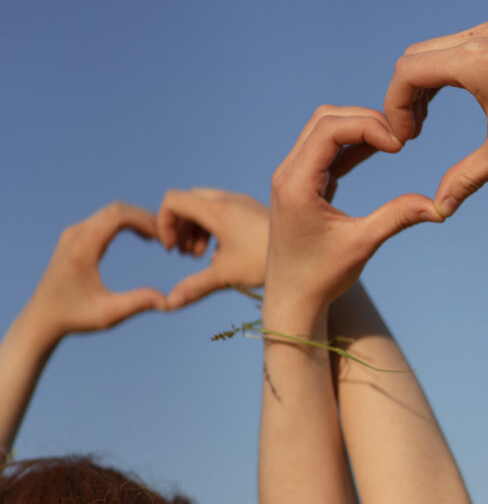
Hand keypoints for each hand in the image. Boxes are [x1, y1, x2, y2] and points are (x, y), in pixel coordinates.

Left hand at [27, 202, 166, 343]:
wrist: (41, 317)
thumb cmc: (74, 318)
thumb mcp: (108, 315)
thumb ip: (138, 304)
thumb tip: (169, 301)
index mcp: (82, 249)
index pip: (118, 216)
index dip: (145, 221)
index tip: (164, 237)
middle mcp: (75, 235)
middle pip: (116, 209)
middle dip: (144, 217)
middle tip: (167, 235)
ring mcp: (72, 233)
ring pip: (110, 211)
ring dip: (136, 218)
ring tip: (157, 236)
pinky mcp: (73, 236)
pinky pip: (103, 218)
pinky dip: (125, 222)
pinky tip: (140, 236)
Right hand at [157, 188, 268, 306]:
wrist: (308, 255)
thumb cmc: (266, 263)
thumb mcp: (226, 275)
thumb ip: (195, 286)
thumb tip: (168, 303)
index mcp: (218, 210)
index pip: (173, 200)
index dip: (163, 223)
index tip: (172, 250)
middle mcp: (229, 200)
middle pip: (187, 201)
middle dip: (180, 226)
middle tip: (187, 254)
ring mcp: (243, 203)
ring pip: (205, 204)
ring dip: (195, 228)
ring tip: (202, 255)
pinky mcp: (253, 210)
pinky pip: (222, 209)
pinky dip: (212, 227)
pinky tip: (224, 254)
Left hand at [265, 105, 442, 322]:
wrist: (292, 298)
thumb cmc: (321, 276)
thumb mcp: (362, 244)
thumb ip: (397, 218)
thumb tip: (440, 207)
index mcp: (296, 184)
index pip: (330, 129)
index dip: (369, 126)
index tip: (399, 145)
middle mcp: (288, 174)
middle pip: (325, 119)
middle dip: (365, 120)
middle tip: (400, 139)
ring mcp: (291, 177)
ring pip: (323, 129)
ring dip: (358, 128)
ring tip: (393, 143)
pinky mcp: (301, 184)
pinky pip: (326, 150)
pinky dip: (352, 145)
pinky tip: (381, 149)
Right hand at [384, 21, 487, 216]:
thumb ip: (466, 177)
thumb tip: (439, 209)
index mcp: (473, 61)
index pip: (406, 73)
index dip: (394, 108)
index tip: (405, 141)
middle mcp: (477, 38)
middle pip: (413, 58)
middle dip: (403, 97)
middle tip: (413, 134)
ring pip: (433, 52)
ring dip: (422, 86)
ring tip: (426, 122)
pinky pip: (455, 48)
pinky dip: (442, 74)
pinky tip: (450, 103)